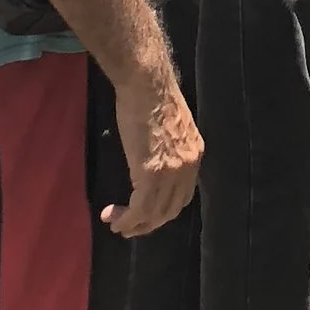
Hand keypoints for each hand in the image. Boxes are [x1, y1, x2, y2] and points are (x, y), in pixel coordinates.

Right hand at [106, 59, 201, 236]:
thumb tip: (154, 163)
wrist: (145, 83)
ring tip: (116, 224)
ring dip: (134, 225)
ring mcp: (171, 172)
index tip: (144, 213)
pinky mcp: (151, 173)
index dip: (163, 210)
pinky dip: (127, 219)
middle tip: (128, 226)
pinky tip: (114, 218)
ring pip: (154, 213)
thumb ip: (169, 149)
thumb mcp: (171, 128)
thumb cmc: (151, 97)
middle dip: (148, 223)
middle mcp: (188, 166)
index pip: (182, 196)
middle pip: (170, 210)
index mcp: (195, 154)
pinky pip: (140, 208)